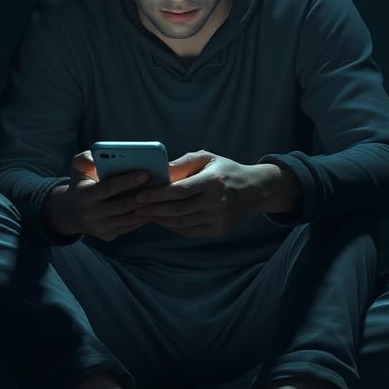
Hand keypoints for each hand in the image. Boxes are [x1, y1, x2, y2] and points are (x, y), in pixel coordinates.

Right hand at [65, 150, 154, 241]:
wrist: (72, 212)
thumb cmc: (82, 184)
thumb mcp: (78, 169)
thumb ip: (84, 159)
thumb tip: (93, 160)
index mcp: (84, 195)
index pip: (108, 187)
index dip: (127, 181)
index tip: (145, 173)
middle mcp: (90, 214)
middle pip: (122, 205)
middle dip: (142, 195)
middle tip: (160, 185)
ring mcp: (100, 228)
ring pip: (129, 218)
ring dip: (146, 207)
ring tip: (161, 195)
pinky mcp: (108, 236)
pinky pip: (130, 226)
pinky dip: (144, 217)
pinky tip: (155, 206)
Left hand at [129, 151, 262, 237]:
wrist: (253, 190)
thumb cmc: (224, 170)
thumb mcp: (207, 158)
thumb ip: (183, 163)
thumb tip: (160, 171)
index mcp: (213, 181)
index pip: (179, 190)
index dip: (157, 195)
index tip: (139, 196)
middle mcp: (216, 202)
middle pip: (177, 209)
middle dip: (152, 209)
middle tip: (134, 207)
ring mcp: (218, 218)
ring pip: (181, 222)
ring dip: (159, 219)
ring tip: (144, 213)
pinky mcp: (219, 230)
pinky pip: (189, 230)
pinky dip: (172, 226)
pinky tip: (162, 220)